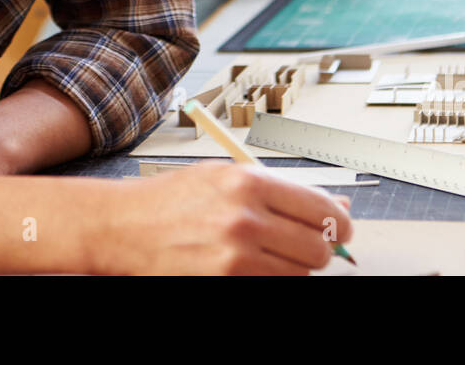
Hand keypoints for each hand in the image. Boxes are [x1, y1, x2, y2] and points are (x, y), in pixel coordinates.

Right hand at [105, 162, 353, 274]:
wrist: (121, 225)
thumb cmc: (171, 199)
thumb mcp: (226, 178)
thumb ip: (281, 190)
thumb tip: (335, 205)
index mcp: (249, 183)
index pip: (322, 209)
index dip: (340, 223)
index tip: (342, 229)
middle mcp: (244, 219)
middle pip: (318, 248)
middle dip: (321, 249)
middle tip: (310, 245)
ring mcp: (233, 257)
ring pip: (298, 274)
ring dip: (295, 267)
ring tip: (273, 254)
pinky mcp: (222, 282)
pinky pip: (271, 288)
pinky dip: (271, 280)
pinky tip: (255, 267)